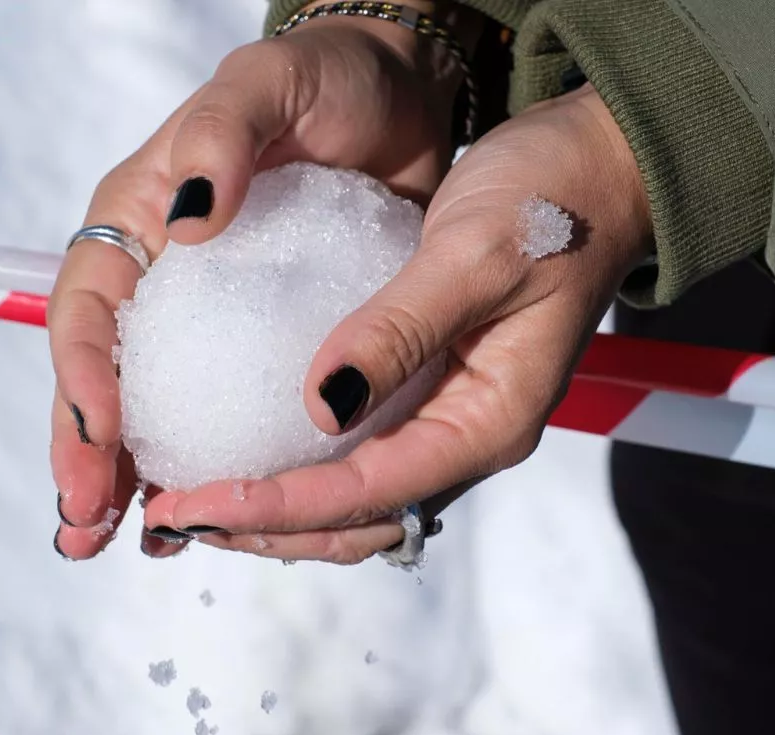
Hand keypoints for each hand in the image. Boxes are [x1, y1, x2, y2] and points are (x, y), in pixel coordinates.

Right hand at [48, 2, 475, 559]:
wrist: (396, 98)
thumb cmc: (321, 82)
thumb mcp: (266, 85)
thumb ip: (221, 138)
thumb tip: (189, 222)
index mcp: (136, 227)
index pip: (87, 316)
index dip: (81, 385)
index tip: (97, 448)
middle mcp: (165, 284)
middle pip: (107, 382)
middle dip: (91, 461)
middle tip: (85, 531)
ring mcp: (216, 322)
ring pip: (164, 412)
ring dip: (146, 483)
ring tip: (147, 544)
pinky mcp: (273, 343)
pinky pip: (236, 412)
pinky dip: (227, 462)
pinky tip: (232, 513)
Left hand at [141, 85, 654, 563]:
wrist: (597, 169)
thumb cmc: (550, 203)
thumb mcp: (472, 256)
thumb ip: (400, 330)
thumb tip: (321, 406)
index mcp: (491, 418)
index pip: (371, 490)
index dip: (279, 504)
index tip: (196, 501)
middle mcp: (470, 434)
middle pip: (360, 516)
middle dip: (267, 525)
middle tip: (177, 511)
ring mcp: (452, 416)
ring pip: (356, 496)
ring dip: (278, 508)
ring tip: (198, 499)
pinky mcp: (432, 390)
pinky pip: (360, 452)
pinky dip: (300, 465)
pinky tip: (246, 446)